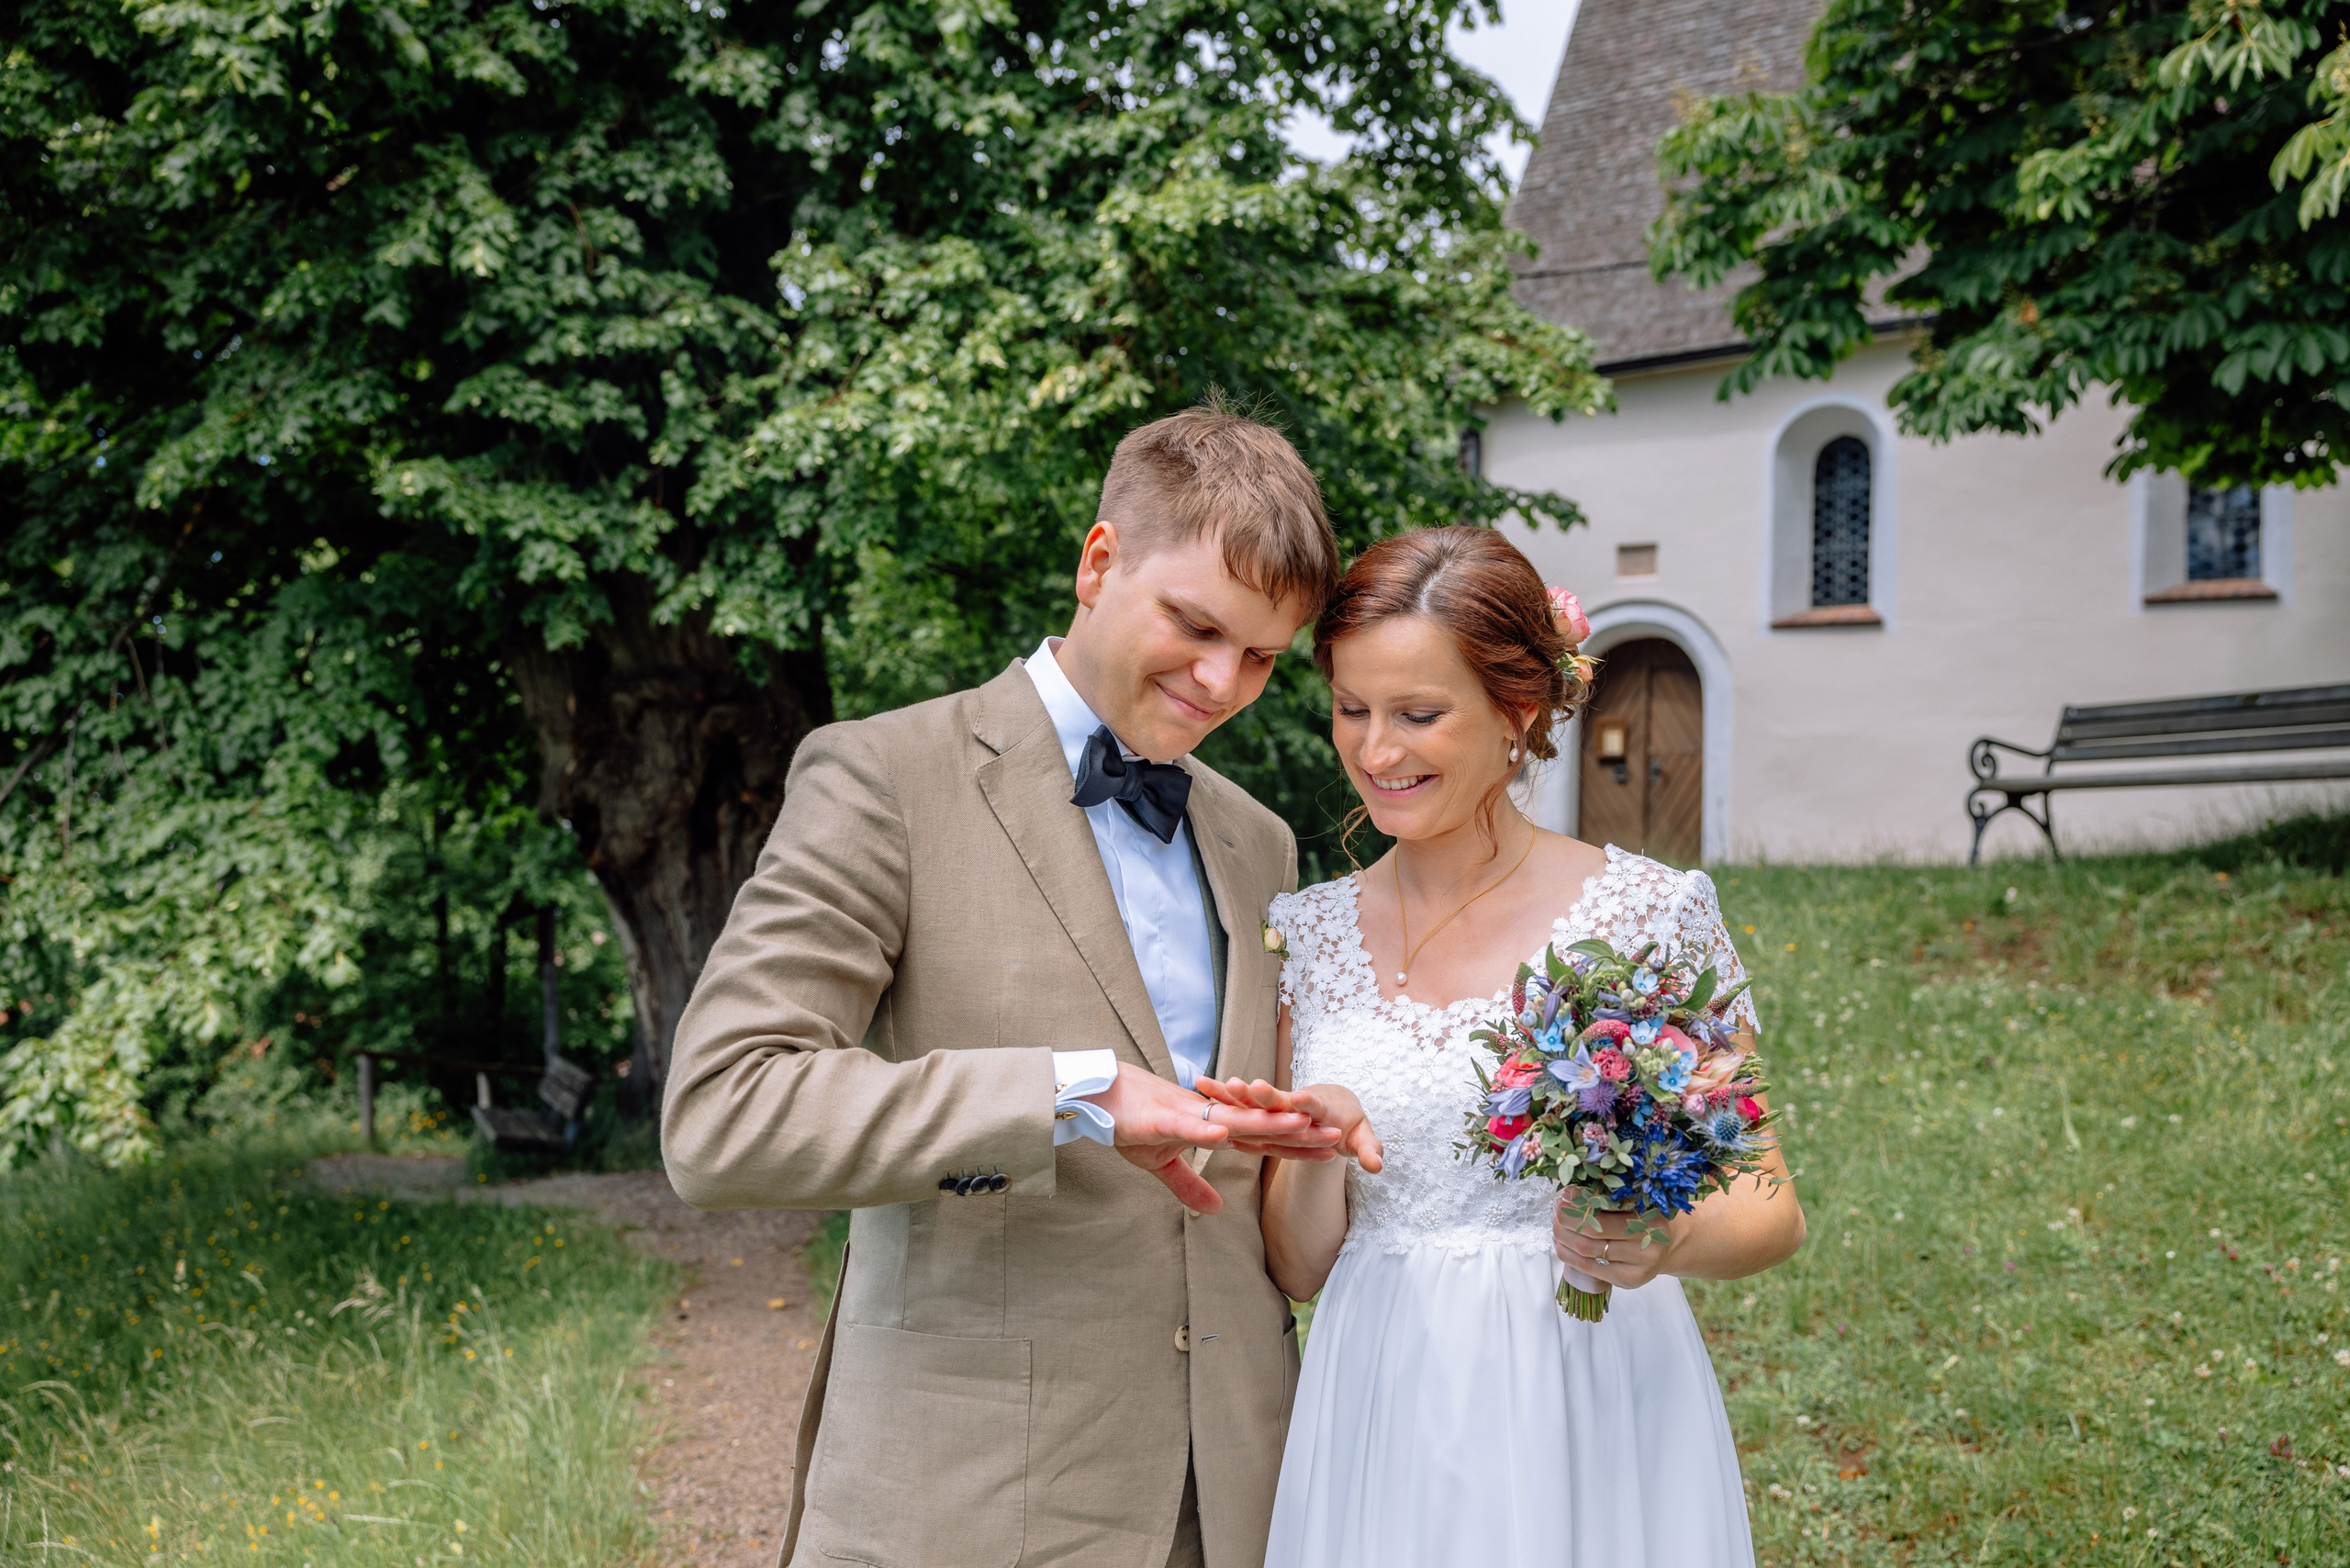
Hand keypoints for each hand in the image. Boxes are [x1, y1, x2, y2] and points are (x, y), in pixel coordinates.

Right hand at [1093, 1062, 1336, 1212]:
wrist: (1097, 1095)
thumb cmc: (1129, 1124)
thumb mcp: (1161, 1163)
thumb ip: (1189, 1185)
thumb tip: (1214, 1209)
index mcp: (1212, 1130)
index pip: (1263, 1141)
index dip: (1297, 1146)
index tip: (1332, 1150)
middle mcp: (1208, 1120)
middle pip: (1261, 1128)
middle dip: (1299, 1131)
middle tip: (1339, 1133)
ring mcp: (1186, 1117)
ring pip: (1234, 1120)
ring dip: (1266, 1122)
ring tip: (1300, 1121)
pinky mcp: (1160, 1119)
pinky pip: (1186, 1126)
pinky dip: (1204, 1131)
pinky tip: (1225, 1134)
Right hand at [1194, 1077, 1383, 1173]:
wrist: (1334, 1103)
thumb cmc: (1348, 1123)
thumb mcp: (1362, 1137)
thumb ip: (1369, 1150)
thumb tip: (1379, 1166)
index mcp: (1320, 1109)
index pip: (1313, 1106)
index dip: (1306, 1104)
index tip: (1299, 1099)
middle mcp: (1294, 1103)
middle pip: (1280, 1099)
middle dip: (1268, 1094)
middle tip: (1255, 1086)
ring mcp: (1274, 1102)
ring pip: (1254, 1097)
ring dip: (1240, 1091)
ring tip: (1223, 1083)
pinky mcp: (1259, 1103)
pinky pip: (1237, 1099)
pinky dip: (1221, 1091)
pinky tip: (1200, 1084)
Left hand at [1552, 1199, 1677, 1290]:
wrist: (1666, 1247)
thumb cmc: (1643, 1219)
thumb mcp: (1633, 1203)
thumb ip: (1607, 1196)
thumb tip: (1569, 1192)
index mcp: (1649, 1216)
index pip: (1605, 1208)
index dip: (1580, 1201)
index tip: (1566, 1193)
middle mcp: (1647, 1242)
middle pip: (1593, 1230)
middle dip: (1567, 1218)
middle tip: (1558, 1209)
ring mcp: (1639, 1265)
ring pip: (1586, 1250)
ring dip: (1563, 1236)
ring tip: (1556, 1225)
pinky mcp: (1628, 1281)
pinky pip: (1587, 1268)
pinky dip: (1568, 1254)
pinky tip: (1561, 1244)